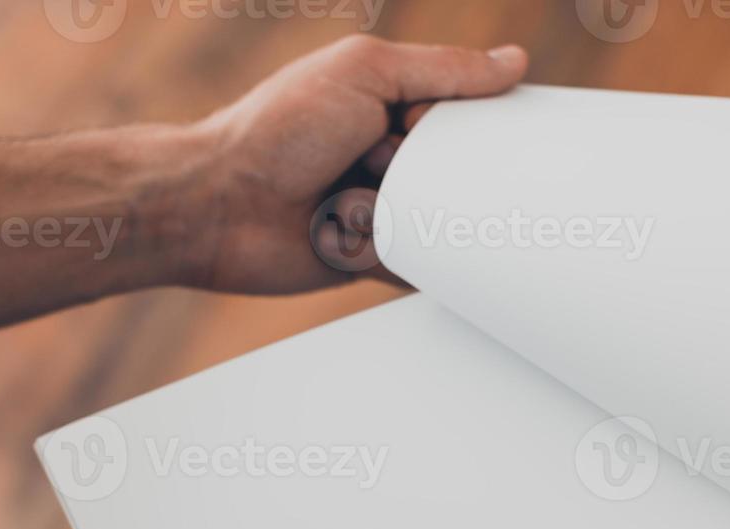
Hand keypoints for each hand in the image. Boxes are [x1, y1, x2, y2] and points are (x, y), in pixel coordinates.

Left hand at [176, 36, 527, 293]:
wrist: (217, 209)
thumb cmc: (275, 132)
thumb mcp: (365, 74)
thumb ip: (442, 69)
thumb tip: (512, 62)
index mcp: (390, 103)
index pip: (464, 111)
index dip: (471, 121)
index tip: (446, 125)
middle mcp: (390, 154)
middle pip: (461, 169)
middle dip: (437, 171)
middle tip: (381, 161)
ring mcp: (383, 207)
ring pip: (444, 218)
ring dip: (413, 212)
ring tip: (351, 197)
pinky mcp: (374, 257)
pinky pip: (421, 265)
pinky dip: (409, 257)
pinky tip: (362, 237)